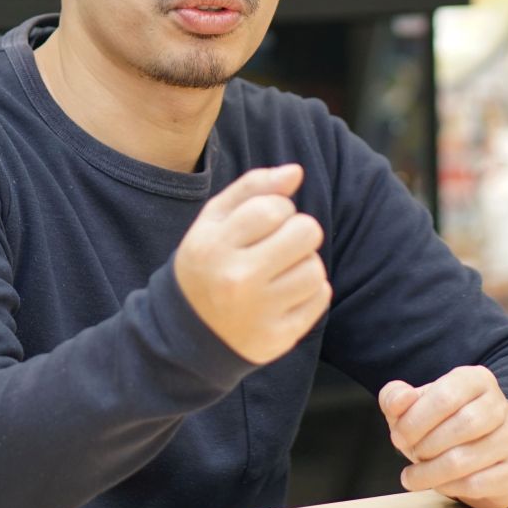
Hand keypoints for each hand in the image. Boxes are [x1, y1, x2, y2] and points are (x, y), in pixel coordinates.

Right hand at [174, 164, 330, 363]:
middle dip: (297, 232)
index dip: (278, 209)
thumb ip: (252, 189)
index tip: (265, 223)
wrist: (186, 334)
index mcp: (214, 245)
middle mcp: (236, 279)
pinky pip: (320, 297)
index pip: (274, 208)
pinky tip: (285, 294)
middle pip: (306, 232)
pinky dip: (309, 291)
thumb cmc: (206, 264)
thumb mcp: (213, 221)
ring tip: (280, 271)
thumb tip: (296, 171)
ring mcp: (259, 311)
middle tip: (277, 246)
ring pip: (316, 267)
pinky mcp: (278, 337)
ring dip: (304, 263)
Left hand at [379, 366, 507, 507]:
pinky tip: (438, 483)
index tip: (398, 437)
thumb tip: (399, 400)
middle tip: (410, 453)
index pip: (445, 396)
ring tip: (414, 475)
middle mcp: (499, 406)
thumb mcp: (411, 403)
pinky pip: (478, 484)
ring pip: (467, 459)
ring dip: (431, 471)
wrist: (475, 452)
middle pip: (461, 426)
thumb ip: (395, 397)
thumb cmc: (438, 422)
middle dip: (425, 445)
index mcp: (475, 380)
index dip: (415, 420)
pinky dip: (450, 487)